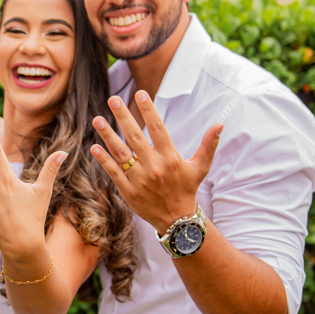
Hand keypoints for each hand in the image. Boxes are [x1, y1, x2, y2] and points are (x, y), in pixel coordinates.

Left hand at [91, 91, 221, 233]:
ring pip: (121, 153)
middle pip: (135, 137)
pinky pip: (114, 172)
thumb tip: (220, 124)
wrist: (177, 220)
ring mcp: (139, 179)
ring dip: (108, 135)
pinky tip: (94, 146)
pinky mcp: (128, 191)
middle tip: (112, 99)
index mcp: (170, 158)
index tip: (140, 93)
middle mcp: (154, 167)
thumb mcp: (200, 167)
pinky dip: (104, 160)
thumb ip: (208, 145)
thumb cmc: (187, 188)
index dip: (148, 111)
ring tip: (97, 120)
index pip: (157, 129)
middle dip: (123, 117)